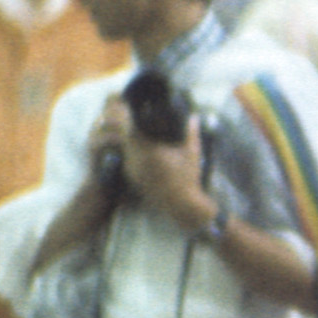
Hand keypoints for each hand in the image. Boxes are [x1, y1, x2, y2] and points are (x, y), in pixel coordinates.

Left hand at [120, 107, 214, 230]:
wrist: (180, 205)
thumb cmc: (188, 179)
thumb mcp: (192, 154)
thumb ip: (191, 133)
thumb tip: (193, 117)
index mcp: (149, 151)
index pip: (132, 129)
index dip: (131, 119)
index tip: (136, 113)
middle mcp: (137, 159)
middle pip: (124, 137)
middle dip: (128, 128)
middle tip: (133, 120)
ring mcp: (132, 169)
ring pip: (124, 148)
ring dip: (127, 141)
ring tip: (135, 134)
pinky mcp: (131, 176)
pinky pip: (126, 158)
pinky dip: (130, 152)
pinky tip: (137, 151)